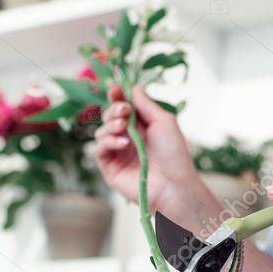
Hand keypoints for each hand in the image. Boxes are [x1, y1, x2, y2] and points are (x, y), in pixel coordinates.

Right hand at [93, 85, 202, 212]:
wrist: (173, 184)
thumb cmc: (173, 154)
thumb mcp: (163, 121)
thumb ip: (146, 104)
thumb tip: (132, 87)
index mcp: (140, 127)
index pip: (122, 107)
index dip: (116, 96)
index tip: (115, 87)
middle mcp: (127, 138)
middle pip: (108, 117)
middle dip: (113, 109)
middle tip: (124, 111)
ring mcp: (117, 153)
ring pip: (100, 132)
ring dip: (110, 125)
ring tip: (124, 128)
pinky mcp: (110, 168)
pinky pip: (99, 149)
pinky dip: (108, 142)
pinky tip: (123, 144)